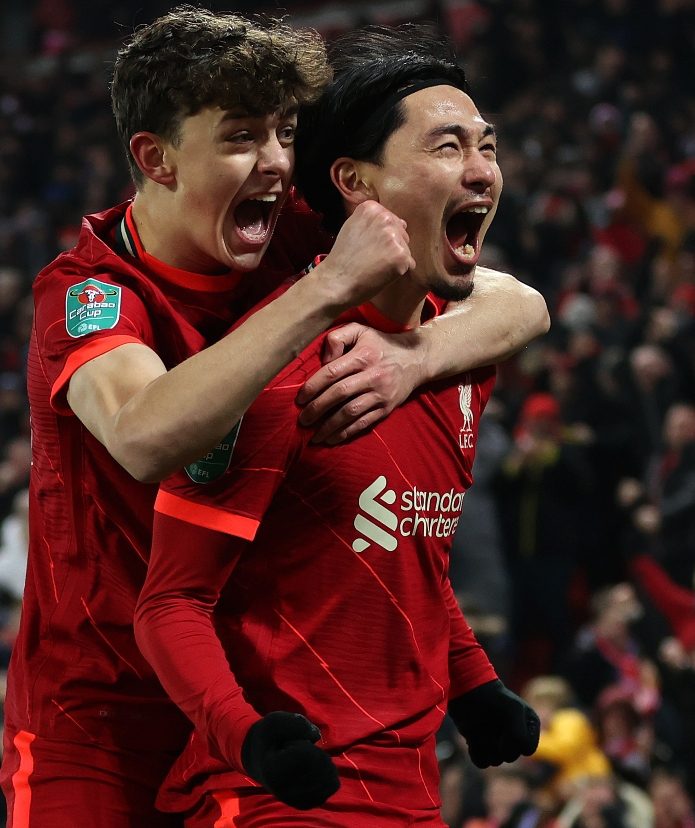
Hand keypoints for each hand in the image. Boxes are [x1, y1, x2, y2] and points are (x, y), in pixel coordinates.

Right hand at [241, 711, 338, 809]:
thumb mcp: (276, 721)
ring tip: (304, 761)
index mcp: (272, 772)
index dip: (302, 742)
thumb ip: (295, 723)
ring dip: (322, 761)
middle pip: (321, 764)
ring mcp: (297, 801)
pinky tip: (313, 770)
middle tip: (296, 752)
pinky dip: (328, 772)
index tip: (287, 745)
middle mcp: (284, 792)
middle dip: (315, 751)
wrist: (259, 758)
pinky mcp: (308, 803)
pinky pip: (332, 785)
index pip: (305, 755)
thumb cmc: (269, 737)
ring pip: (329, 776)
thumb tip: (317, 736)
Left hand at [296, 323, 424, 443]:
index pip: (332, 372)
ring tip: (314, 436)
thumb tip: (324, 359)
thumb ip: (338, 338)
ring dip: (329, 426)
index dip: (313, 387)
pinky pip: (364, 423)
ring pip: (350, 413)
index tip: (299, 399)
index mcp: (363, 356)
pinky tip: (332, 439)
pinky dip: (346, 433)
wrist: (416, 359)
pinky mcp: (386, 409)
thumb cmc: (381, 344)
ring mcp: (380, 394)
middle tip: (302, 420)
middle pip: (339, 394)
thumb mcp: (360, 330)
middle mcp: (372, 376)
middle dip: (317, 409)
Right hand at [316, 200, 414, 309]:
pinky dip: (399, 271)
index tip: (368, 245)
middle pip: (401, 233)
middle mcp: (384, 218)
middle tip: (371, 257)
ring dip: (395, 259)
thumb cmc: (342, 259)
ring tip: (374, 266)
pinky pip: (409, 263)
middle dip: (391, 246)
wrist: (336, 281)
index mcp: (371, 208)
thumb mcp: (352, 227)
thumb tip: (401, 223)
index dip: (382, 236)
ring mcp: (394, 236)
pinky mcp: (401, 255)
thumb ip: (373, 222)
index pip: (391, 220)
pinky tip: (381, 273)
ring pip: (406, 248)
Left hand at [448, 679, 539, 767]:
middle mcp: (515, 737)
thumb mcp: (514, 711)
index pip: (526, 749)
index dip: (515, 738)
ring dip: (485, 745)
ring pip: (495, 760)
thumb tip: (505, 756)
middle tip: (491, 721)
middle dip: (498, 742)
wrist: (468, 689)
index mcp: (529, 727)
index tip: (507, 719)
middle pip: (509, 757)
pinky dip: (476, 750)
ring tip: (481, 726)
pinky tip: (473, 736)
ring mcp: (498, 743)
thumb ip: (519, 737)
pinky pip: (481, 762)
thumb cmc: (493, 698)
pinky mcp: (482, 747)